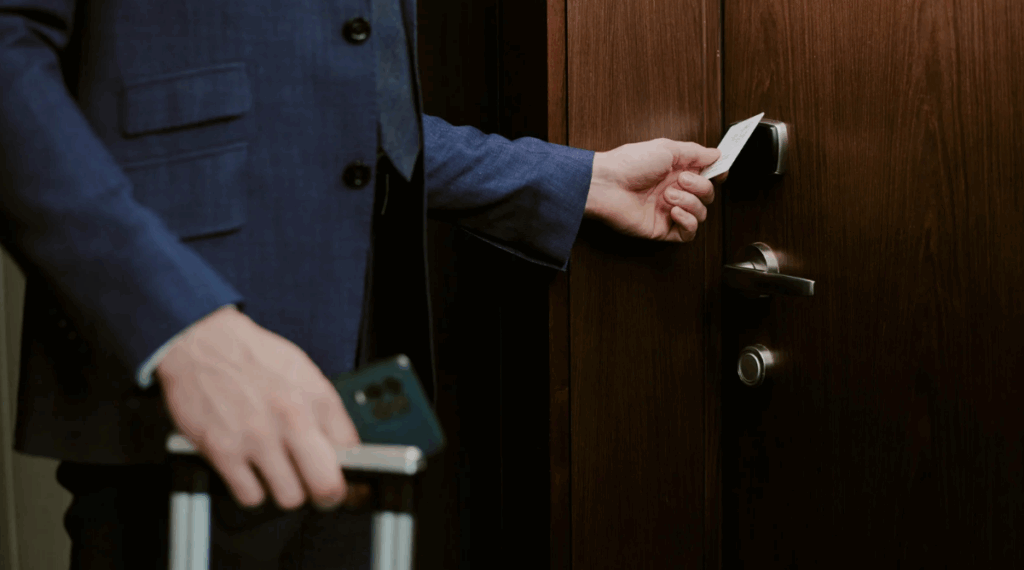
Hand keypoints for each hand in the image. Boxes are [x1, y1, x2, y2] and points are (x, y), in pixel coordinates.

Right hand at [155, 306, 360, 511]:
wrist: (203, 343)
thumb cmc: (253, 357)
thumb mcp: (304, 372)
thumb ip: (324, 410)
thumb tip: (343, 447)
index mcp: (316, 397)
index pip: (350, 451)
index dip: (350, 469)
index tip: (344, 478)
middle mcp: (291, 419)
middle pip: (326, 485)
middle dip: (326, 496)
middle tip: (318, 493)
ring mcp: (257, 437)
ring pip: (289, 498)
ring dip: (286, 493)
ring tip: (279, 476)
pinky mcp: (224, 451)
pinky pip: (251, 496)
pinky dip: (252, 492)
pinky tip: (251, 473)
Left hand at [584, 138, 721, 241]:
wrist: (606, 184)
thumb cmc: (629, 163)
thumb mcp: (667, 148)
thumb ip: (695, 152)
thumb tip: (717, 154)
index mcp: (676, 171)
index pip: (707, 176)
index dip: (717, 174)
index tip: (720, 171)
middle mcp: (674, 191)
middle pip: (707, 195)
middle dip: (700, 187)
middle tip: (681, 180)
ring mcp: (669, 211)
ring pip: (701, 214)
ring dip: (690, 202)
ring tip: (668, 195)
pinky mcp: (662, 228)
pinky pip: (688, 233)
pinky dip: (688, 222)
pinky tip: (674, 211)